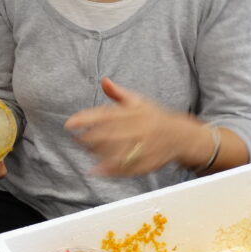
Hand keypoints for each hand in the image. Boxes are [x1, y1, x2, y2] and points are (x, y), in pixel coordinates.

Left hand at [64, 77, 207, 175]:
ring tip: (85, 150)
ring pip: (114, 152)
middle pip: (107, 135)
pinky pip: (125, 168)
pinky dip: (109, 170)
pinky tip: (96, 170)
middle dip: (88, 138)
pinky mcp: (147, 163)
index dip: (85, 119)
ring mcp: (143, 148)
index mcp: (135, 113)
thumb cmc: (154, 117)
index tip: (69, 124)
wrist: (181, 136)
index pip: (105, 115)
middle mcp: (139, 129)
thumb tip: (103, 80)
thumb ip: (118, 93)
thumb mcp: (138, 101)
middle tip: (76, 139)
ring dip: (96, 153)